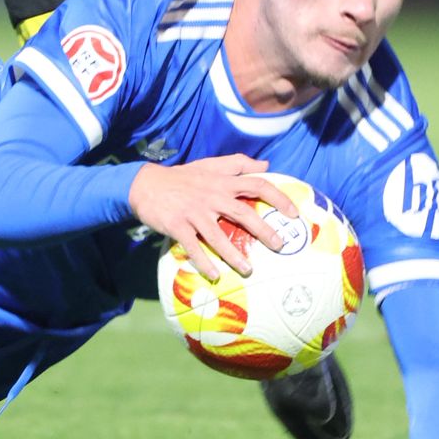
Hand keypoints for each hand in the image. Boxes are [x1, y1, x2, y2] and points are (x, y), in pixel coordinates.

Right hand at [128, 154, 297, 281]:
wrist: (144, 184)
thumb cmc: (182, 177)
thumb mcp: (209, 164)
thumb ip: (238, 164)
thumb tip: (266, 164)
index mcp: (222, 182)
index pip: (256, 184)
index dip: (278, 198)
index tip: (293, 213)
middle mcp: (211, 196)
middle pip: (243, 213)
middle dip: (263, 231)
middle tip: (279, 246)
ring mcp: (193, 212)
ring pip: (218, 235)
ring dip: (234, 255)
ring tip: (248, 270)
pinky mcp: (177, 225)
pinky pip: (193, 247)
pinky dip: (204, 261)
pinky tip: (214, 274)